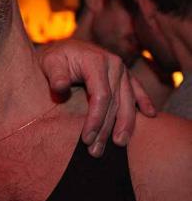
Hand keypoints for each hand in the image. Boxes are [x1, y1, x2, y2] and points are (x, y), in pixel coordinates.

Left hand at [37, 39, 155, 156]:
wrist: (61, 50)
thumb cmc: (53, 59)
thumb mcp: (49, 63)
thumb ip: (55, 75)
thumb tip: (60, 87)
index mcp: (95, 61)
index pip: (101, 95)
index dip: (96, 119)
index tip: (86, 138)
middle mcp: (113, 64)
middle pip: (115, 102)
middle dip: (107, 128)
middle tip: (97, 150)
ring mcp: (121, 69)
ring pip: (128, 101)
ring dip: (125, 124)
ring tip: (120, 144)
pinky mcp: (124, 74)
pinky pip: (137, 89)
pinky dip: (144, 102)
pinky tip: (150, 115)